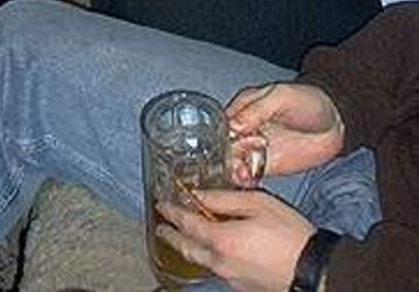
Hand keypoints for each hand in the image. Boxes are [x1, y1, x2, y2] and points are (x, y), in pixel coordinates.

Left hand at [156, 187, 314, 291]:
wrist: (315, 272)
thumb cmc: (290, 235)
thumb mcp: (258, 204)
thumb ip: (224, 199)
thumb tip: (199, 195)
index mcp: (221, 240)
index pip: (186, 224)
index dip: (171, 213)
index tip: (162, 205)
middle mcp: (221, 263)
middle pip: (188, 249)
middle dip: (172, 236)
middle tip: (162, 227)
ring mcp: (232, 279)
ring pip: (202, 262)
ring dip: (191, 248)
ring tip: (184, 237)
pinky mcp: (244, 288)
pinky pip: (219, 271)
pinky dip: (210, 258)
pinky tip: (215, 250)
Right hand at [225, 81, 344, 181]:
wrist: (336, 122)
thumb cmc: (309, 100)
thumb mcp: (281, 97)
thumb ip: (257, 111)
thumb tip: (233, 125)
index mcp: (244, 108)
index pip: (222, 123)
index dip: (220, 134)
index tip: (228, 142)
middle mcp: (246, 130)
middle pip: (224, 145)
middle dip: (227, 155)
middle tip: (241, 158)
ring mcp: (255, 149)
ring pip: (233, 162)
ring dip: (233, 170)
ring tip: (243, 173)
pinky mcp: (267, 166)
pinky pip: (248, 176)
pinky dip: (244, 181)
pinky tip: (247, 181)